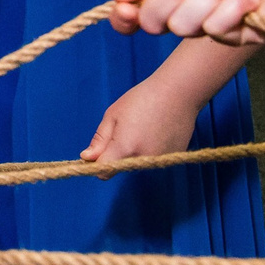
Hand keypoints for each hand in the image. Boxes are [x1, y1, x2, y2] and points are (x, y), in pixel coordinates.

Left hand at [80, 78, 200, 163]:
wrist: (177, 92)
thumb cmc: (141, 99)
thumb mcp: (113, 115)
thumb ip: (99, 140)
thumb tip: (87, 158)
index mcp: (124, 148)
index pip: (104, 172)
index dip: (97, 164)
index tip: (96, 154)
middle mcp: (143, 158)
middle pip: (120, 167)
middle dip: (116, 156)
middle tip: (124, 130)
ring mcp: (160, 159)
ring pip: (137, 163)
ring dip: (134, 152)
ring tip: (142, 128)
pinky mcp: (174, 156)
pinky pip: (153, 158)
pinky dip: (150, 149)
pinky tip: (155, 131)